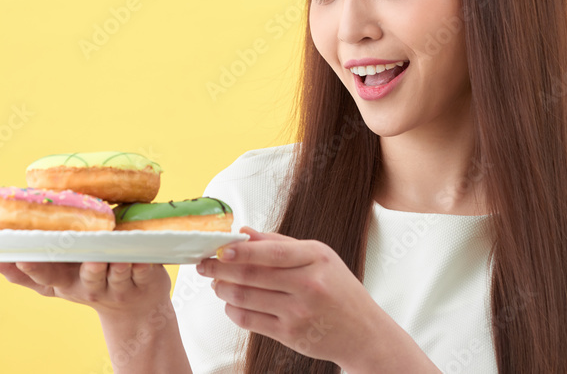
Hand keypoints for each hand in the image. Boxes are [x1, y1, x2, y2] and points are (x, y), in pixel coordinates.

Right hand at [0, 260, 171, 319]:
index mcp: (66, 283)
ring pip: (116, 276)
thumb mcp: (57, 280)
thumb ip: (25, 272)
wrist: (135, 305)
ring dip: (115, 268)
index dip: (34, 270)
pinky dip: (142, 266)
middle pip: (87, 279)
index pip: (48, 278)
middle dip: (86, 271)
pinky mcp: (143, 282)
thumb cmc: (88, 280)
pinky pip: (143, 273)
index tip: (21, 256)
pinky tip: (141, 257)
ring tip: (115, 257)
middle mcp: (91, 287)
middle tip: (85, 259)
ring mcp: (118, 286)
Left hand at [195, 226, 389, 368]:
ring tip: (216, 283)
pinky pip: (250, 320)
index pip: (270, 253)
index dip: (240, 251)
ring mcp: (299, 312)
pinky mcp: (290, 334)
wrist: (362, 332)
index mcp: (316, 258)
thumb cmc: (339, 289)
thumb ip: (281, 244)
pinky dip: (233, 309)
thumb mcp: (319, 257)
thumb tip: (244, 233)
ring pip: (246, 298)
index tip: (219, 248)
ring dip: (223, 290)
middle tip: (204, 265)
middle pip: (252, 275)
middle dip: (221, 269)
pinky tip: (230, 302)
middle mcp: (309, 285)